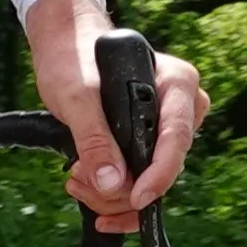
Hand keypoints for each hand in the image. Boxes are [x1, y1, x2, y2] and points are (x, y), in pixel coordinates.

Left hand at [22, 0, 206, 228]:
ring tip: (76, 177)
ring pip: (152, 179)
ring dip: (112, 192)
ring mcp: (167, 126)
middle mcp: (181, 107)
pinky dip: (115, 192)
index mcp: (176, 83)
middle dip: (123, 187)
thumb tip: (113, 183)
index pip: (177, 137)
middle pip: (165, 166)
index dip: (160, 174)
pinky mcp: (151, 141)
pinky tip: (89, 188)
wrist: (65, 49)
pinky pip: (143, 178)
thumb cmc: (74, 58)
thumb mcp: (77, 96)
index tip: (138, 197)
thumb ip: (94, 138)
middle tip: (79, 179)